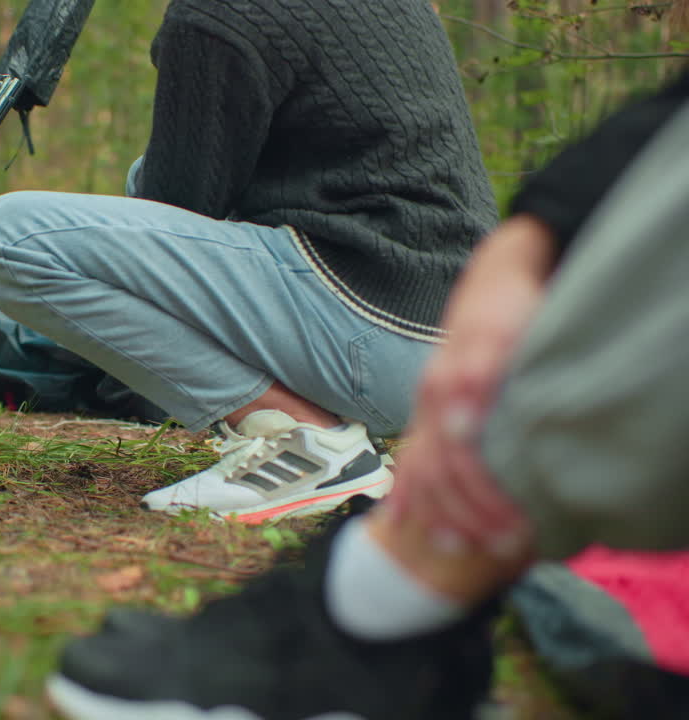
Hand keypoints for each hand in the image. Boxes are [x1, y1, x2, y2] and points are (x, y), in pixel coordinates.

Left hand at [386, 214, 558, 552]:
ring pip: (453, 440)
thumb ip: (460, 436)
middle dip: (462, 513)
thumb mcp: (468, 391)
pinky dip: (474, 417)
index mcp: (430, 411)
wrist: (498, 276)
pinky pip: (472, 389)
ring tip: (507, 523)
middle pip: (437, 467)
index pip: (419, 471)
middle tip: (494, 546)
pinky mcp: (482, 347)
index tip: (447, 546)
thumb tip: (450, 485)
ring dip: (478, 487)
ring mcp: (455, 374)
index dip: (428, 511)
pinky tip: (483, 440)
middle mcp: (434, 397)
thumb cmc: (487, 341)